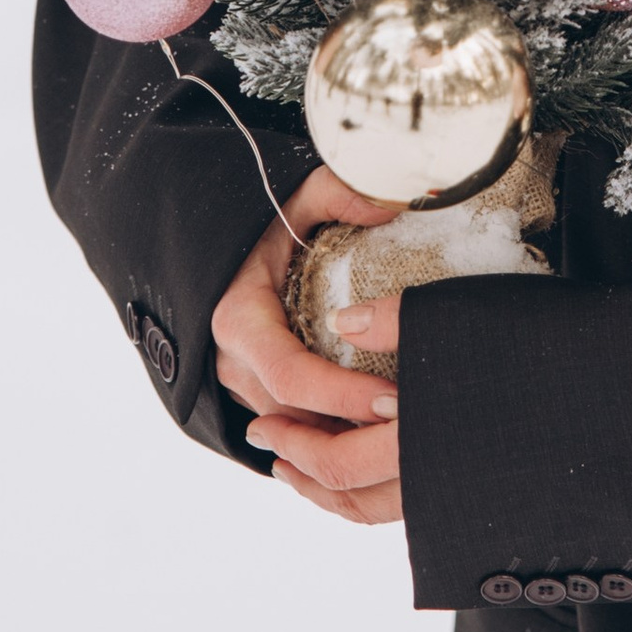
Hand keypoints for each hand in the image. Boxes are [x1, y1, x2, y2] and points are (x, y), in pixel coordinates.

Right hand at [212, 168, 405, 526]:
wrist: (216, 240)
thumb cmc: (261, 220)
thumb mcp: (295, 197)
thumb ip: (339, 192)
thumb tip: (392, 205)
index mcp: (239, 319)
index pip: (292, 377)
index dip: (343, 396)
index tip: (395, 398)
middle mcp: (233, 360)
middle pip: (295, 416)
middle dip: (352, 427)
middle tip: (415, 423)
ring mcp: (239, 382)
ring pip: (293, 430)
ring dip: (343, 438)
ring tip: (404, 434)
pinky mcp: (254, 391)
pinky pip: (292, 427)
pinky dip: (331, 435)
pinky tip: (375, 434)